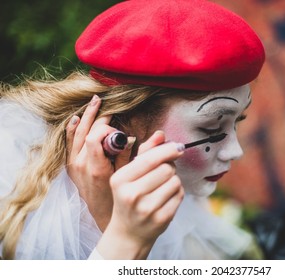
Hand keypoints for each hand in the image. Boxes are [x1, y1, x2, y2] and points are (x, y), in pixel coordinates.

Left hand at [65, 95, 132, 229]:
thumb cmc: (118, 197)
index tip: (117, 132)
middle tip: (110, 110)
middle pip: (86, 132)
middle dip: (99, 119)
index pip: (94, 138)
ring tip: (95, 102)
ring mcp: (73, 165)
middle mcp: (81, 165)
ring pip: (77, 133)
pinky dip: (73, 128)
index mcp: (96, 168)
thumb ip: (136, 155)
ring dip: (86, 117)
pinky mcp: (71, 166)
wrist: (102, 214)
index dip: (106, 130)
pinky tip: (77, 118)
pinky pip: (69, 142)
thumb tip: (151, 136)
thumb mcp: (129, 176)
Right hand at [97, 131, 184, 258]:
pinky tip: (167, 198)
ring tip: (163, 186)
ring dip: (174, 180)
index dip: (168, 150)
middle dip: (170, 167)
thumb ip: (145, 152)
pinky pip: (179, 195)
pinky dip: (177, 193)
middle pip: (166, 169)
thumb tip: (161, 135)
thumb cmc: (130, 197)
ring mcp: (146, 209)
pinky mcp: (161, 219)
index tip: (178, 147)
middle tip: (165, 172)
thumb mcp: (130, 175)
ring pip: (175, 181)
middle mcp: (131, 195)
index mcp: (120, 180)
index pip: (150, 158)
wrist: (128, 232)